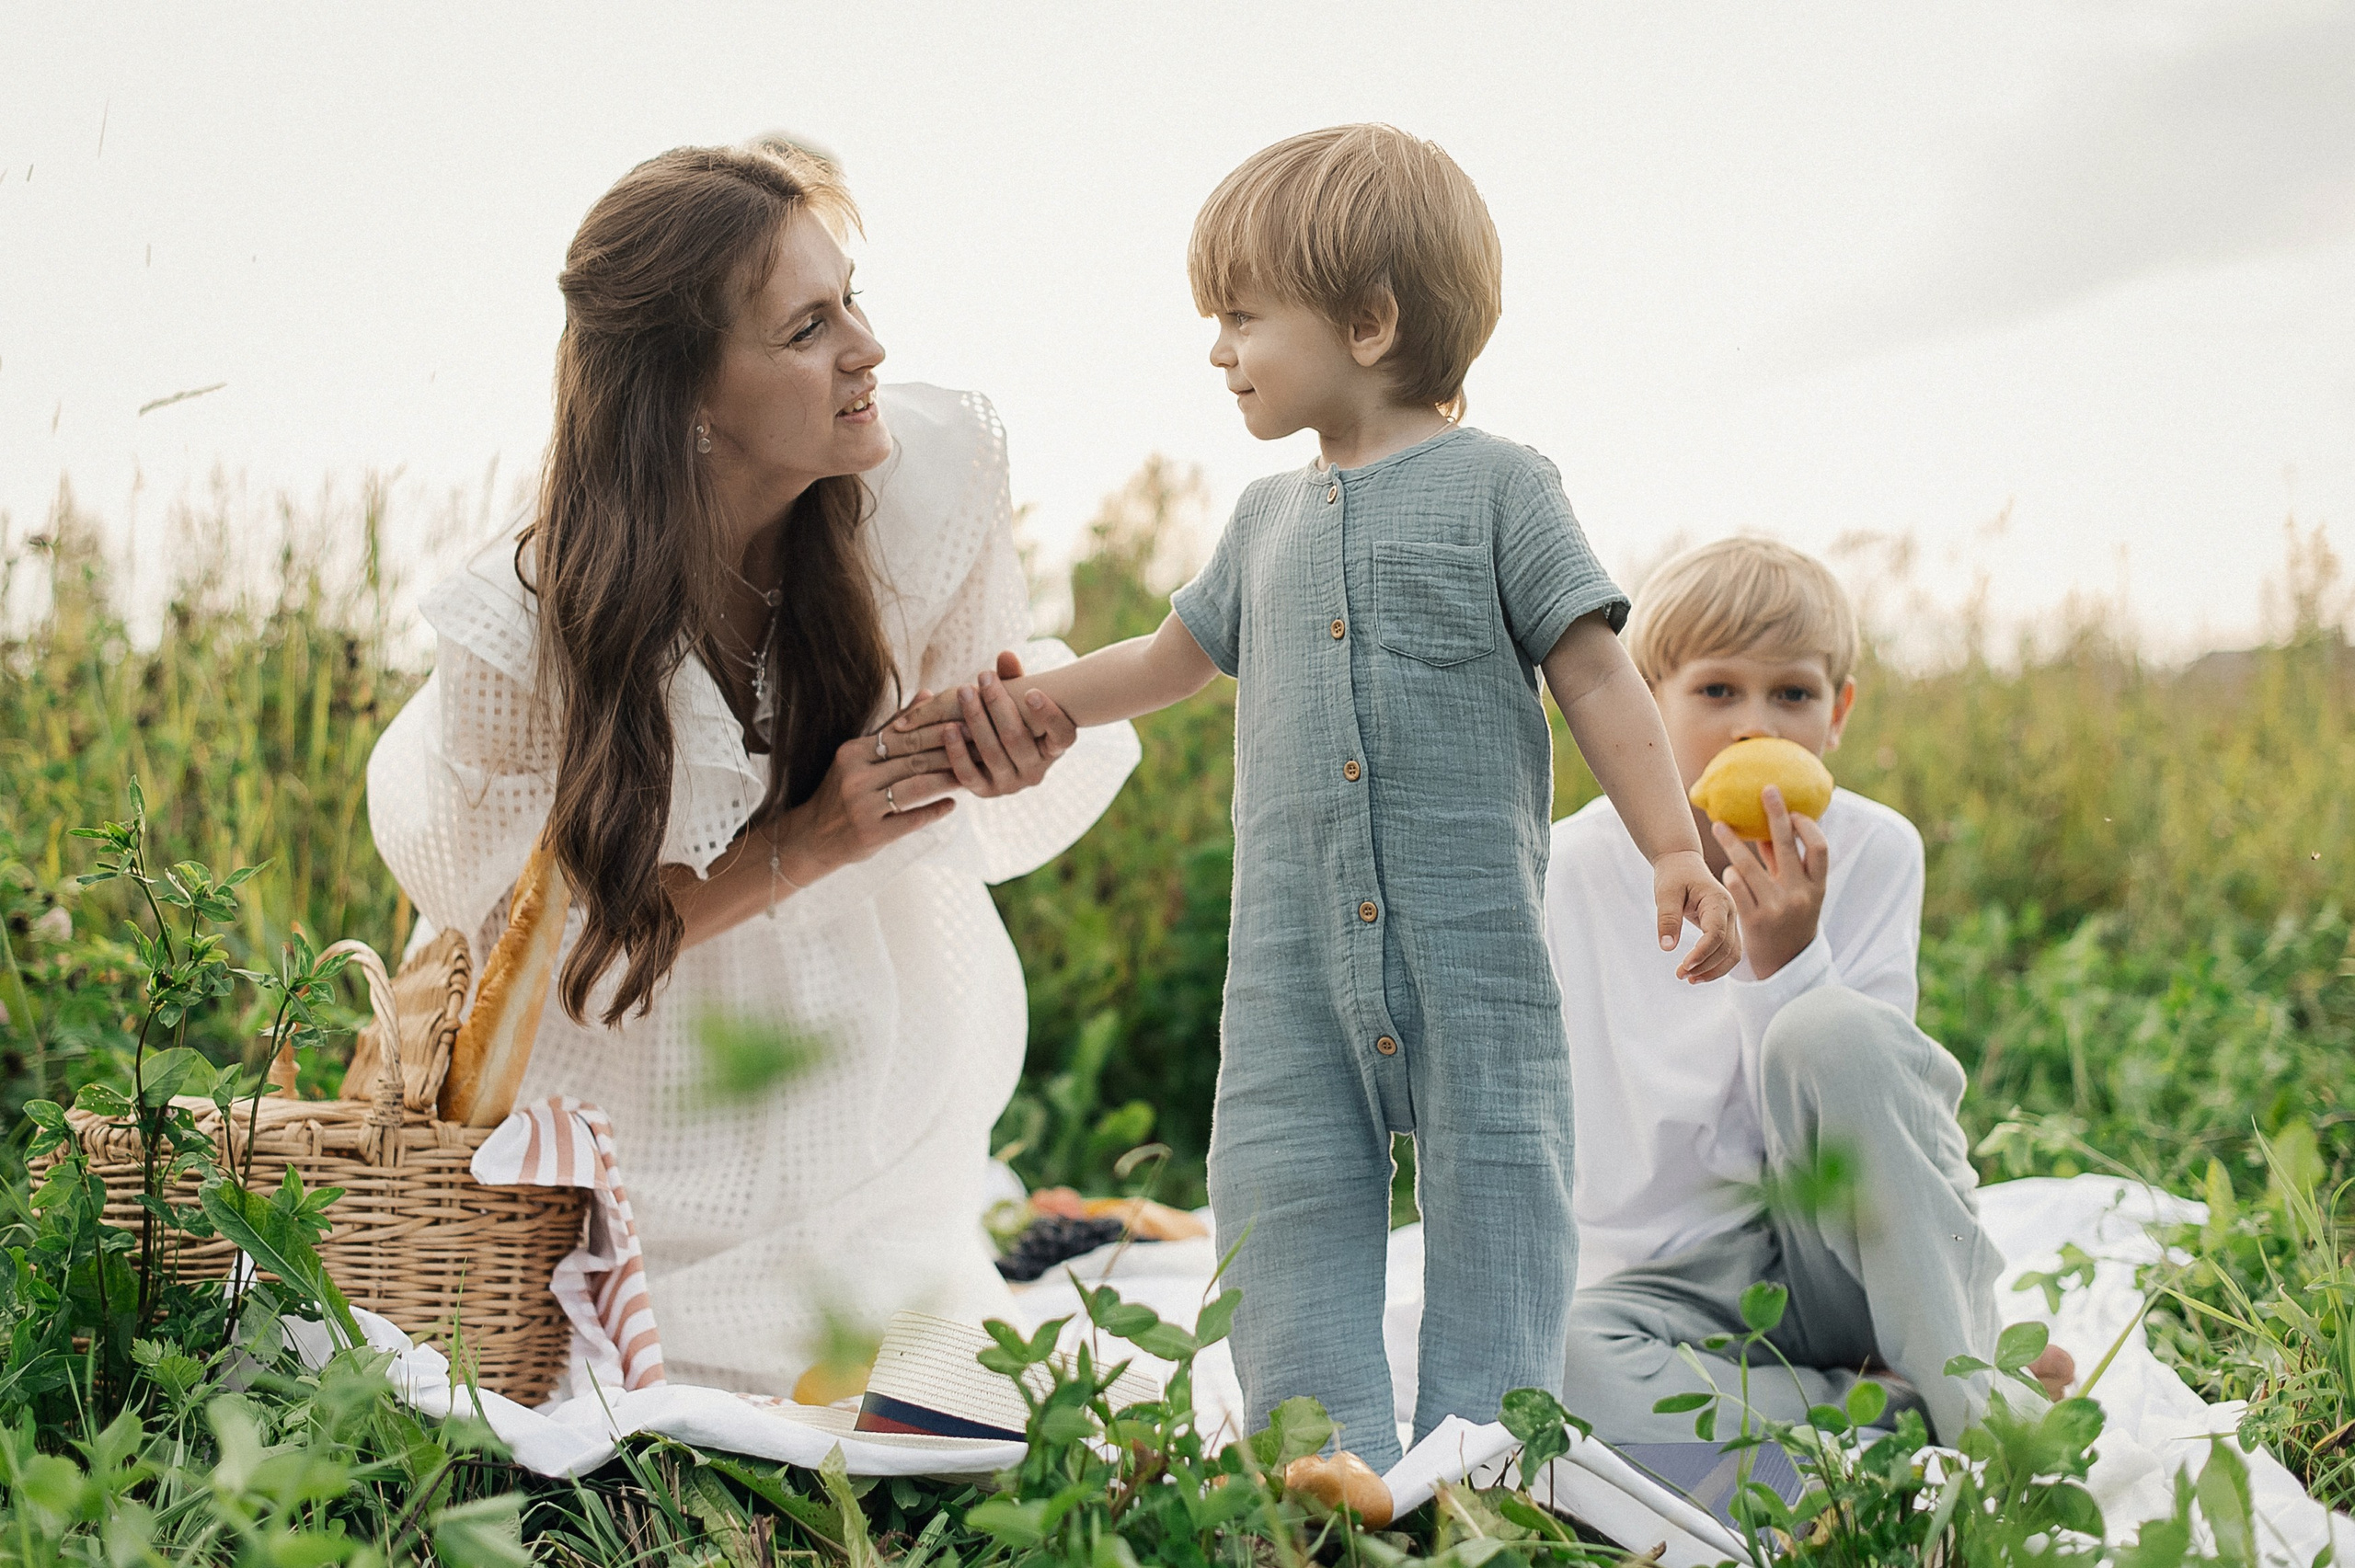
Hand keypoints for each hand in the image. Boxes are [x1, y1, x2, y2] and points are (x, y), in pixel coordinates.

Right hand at [778, 719, 963, 877]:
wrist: (812, 836)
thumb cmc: (842, 790)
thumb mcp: (859, 755)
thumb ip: (893, 726)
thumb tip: (927, 693)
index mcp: (853, 752)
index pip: (903, 736)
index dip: (937, 728)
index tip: (967, 720)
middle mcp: (856, 776)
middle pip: (912, 760)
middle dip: (949, 751)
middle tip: (980, 743)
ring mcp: (862, 806)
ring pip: (915, 787)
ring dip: (947, 780)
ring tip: (971, 774)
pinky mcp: (870, 833)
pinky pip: (911, 820)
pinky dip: (934, 811)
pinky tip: (952, 805)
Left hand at [945, 651, 1078, 797]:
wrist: (986, 755)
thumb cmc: (1008, 718)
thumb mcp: (1015, 700)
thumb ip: (1014, 679)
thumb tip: (1005, 655)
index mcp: (1053, 748)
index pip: (1062, 736)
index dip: (1048, 716)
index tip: (1031, 692)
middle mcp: (1036, 771)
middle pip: (1018, 738)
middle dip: (998, 704)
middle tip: (983, 676)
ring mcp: (1010, 785)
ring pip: (992, 752)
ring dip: (976, 719)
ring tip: (964, 691)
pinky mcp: (984, 792)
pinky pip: (969, 774)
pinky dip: (957, 751)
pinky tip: (947, 728)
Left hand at [1654, 848, 1740, 982]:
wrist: (1683, 863)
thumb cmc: (1674, 875)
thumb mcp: (1665, 893)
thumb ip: (1667, 918)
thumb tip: (1667, 947)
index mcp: (1717, 901)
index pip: (1716, 933)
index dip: (1702, 953)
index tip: (1684, 966)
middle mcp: (1730, 911)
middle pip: (1726, 948)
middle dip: (1705, 966)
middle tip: (1680, 975)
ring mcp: (1730, 920)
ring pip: (1732, 954)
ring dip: (1713, 970)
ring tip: (1689, 979)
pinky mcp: (1726, 928)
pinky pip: (1728, 952)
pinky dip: (1716, 965)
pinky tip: (1697, 973)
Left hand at [1713, 785, 1827, 980]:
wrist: (1787, 966)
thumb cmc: (1792, 919)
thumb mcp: (1799, 893)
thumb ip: (1786, 863)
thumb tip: (1777, 823)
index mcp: (1818, 887)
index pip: (1820, 848)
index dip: (1807, 827)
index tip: (1793, 811)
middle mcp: (1801, 895)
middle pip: (1787, 846)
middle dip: (1776, 814)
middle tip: (1765, 790)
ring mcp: (1777, 908)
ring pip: (1750, 866)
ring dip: (1732, 843)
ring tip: (1718, 825)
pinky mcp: (1754, 921)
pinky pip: (1737, 889)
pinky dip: (1731, 875)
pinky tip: (1726, 869)